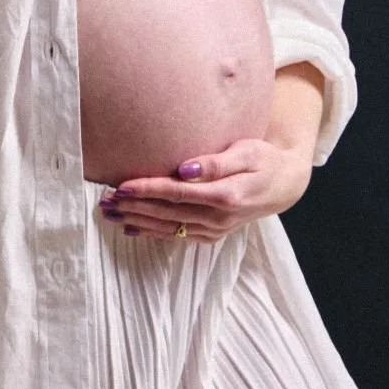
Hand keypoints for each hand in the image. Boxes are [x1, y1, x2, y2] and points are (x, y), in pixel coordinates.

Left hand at [98, 138, 313, 241]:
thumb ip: (216, 162)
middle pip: (168, 214)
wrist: (284, 185)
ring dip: (137, 222)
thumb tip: (185, 169)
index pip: (177, 193)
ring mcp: (215, 230)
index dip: (148, 190)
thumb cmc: (264, 160)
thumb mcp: (247, 151)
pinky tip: (132, 229)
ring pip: (169, 228)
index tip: (122, 186)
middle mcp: (218, 218)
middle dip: (134, 208)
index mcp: (226, 196)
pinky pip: (178, 236)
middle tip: (105, 201)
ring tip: (109, 214)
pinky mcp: (212, 234)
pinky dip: (152, 233)